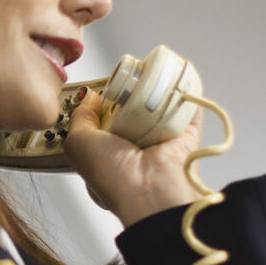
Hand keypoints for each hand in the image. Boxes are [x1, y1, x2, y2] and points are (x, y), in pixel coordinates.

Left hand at [62, 90, 202, 226]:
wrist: (151, 191)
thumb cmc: (112, 177)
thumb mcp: (79, 144)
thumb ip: (80, 117)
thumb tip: (90, 97)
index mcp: (107, 155)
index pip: (103, 122)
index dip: (101, 103)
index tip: (102, 86)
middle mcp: (133, 148)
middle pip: (130, 109)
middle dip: (127, 91)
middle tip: (125, 77)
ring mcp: (159, 141)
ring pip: (157, 105)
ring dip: (154, 89)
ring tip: (146, 73)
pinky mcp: (185, 137)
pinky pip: (186, 110)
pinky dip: (184, 93)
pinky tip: (174, 77)